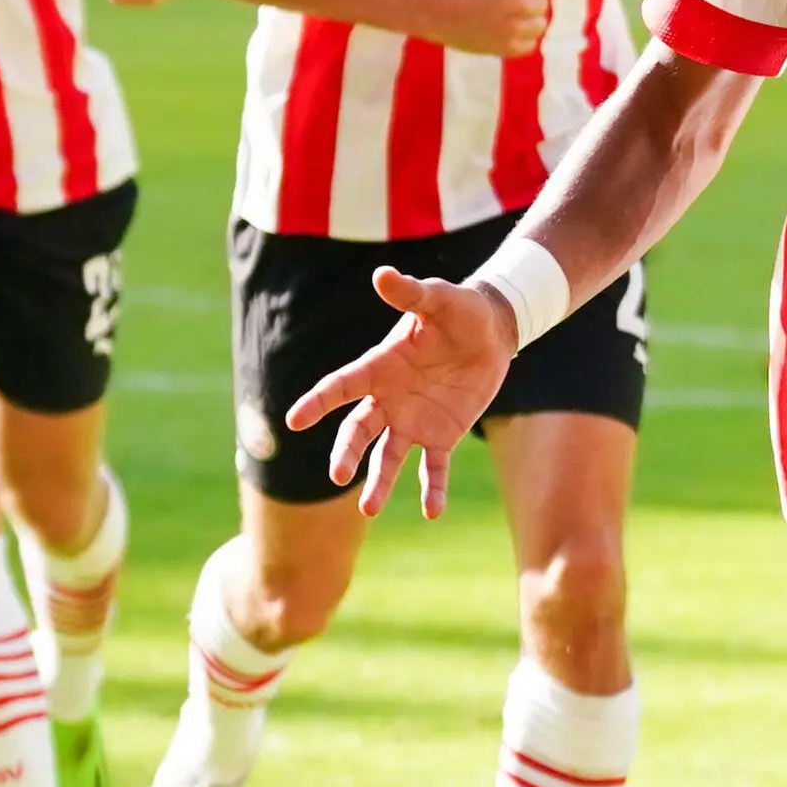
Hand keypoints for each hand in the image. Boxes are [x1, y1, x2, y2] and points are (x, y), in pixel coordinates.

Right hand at [284, 269, 522, 518]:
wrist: (491, 333)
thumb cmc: (459, 311)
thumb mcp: (439, 299)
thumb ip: (411, 293)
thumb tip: (382, 274)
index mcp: (380, 367)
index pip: (341, 386)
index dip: (318, 402)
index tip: (295, 420)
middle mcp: (388, 399)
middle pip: (359, 430)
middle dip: (347, 452)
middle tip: (337, 474)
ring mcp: (412, 421)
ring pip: (388, 457)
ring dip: (378, 483)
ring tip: (369, 509)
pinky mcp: (442, 435)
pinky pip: (433, 468)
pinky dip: (432, 489)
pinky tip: (432, 512)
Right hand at [424, 0, 564, 55]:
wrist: (434, 7)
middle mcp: (520, 3)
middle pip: (542, 6)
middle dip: (525, 4)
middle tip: (496, 3)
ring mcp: (514, 28)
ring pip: (539, 26)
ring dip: (524, 23)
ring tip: (498, 18)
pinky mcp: (506, 48)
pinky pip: (528, 46)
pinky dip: (517, 41)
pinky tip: (498, 32)